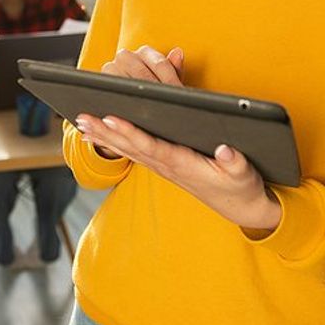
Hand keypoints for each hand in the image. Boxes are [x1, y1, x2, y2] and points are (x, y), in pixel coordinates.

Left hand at [78, 46, 282, 232]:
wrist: (241, 207)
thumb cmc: (241, 186)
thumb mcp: (244, 174)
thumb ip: (235, 163)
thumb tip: (226, 151)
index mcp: (183, 164)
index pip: (150, 145)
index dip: (130, 132)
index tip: (110, 118)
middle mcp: (167, 166)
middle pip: (130, 146)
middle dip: (105, 131)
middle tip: (81, 117)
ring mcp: (164, 166)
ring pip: (128, 148)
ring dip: (103, 136)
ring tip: (81, 122)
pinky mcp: (165, 164)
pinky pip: (134, 151)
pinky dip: (115, 141)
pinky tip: (100, 134)